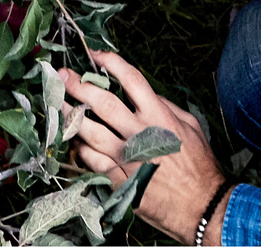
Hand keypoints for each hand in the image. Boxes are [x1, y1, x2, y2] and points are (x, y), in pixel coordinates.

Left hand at [60, 50, 228, 242]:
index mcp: (158, 115)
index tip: (96, 54)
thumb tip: (145, 93)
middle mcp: (139, 133)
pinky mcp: (119, 180)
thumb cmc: (198, 165)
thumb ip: (166, 106)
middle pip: (103, 103)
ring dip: (72, 116)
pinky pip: (93, 161)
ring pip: (91, 132)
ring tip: (58, 104)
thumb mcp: (190, 126)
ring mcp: (127, 158)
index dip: (111, 63)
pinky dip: (82, 149)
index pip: (131, 79)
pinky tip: (75, 141)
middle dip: (80, 86)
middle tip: (63, 75)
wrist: (202, 206)